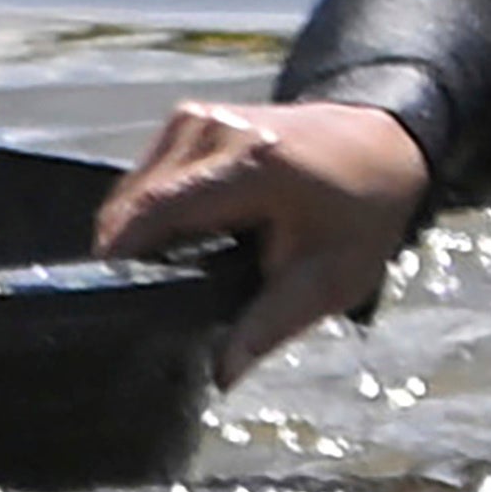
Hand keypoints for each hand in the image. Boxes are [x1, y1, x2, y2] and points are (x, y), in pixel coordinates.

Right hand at [96, 97, 432, 377]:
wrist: (381, 145)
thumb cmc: (360, 213)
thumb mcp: (329, 279)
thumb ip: (269, 326)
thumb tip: (219, 374)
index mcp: (251, 165)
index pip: (156, 210)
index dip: (122, 257)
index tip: (109, 300)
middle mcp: (213, 129)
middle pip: (134, 201)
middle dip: (129, 253)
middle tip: (143, 302)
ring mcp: (197, 116)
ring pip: (132, 187)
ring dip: (137, 231)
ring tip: (166, 271)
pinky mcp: (189, 117)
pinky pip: (146, 172)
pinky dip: (150, 209)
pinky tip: (176, 238)